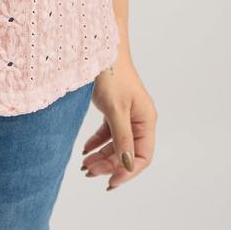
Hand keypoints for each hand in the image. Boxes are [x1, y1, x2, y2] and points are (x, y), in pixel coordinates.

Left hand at [79, 44, 156, 190]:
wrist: (99, 47)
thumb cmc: (111, 74)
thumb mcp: (116, 109)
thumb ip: (122, 138)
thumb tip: (126, 165)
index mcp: (146, 119)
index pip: (142, 156)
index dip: (127, 171)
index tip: (110, 182)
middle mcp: (139, 118)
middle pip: (127, 152)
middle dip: (109, 164)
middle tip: (88, 173)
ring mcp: (127, 113)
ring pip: (116, 143)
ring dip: (101, 156)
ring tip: (84, 165)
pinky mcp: (114, 108)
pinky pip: (108, 132)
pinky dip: (97, 142)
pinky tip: (85, 150)